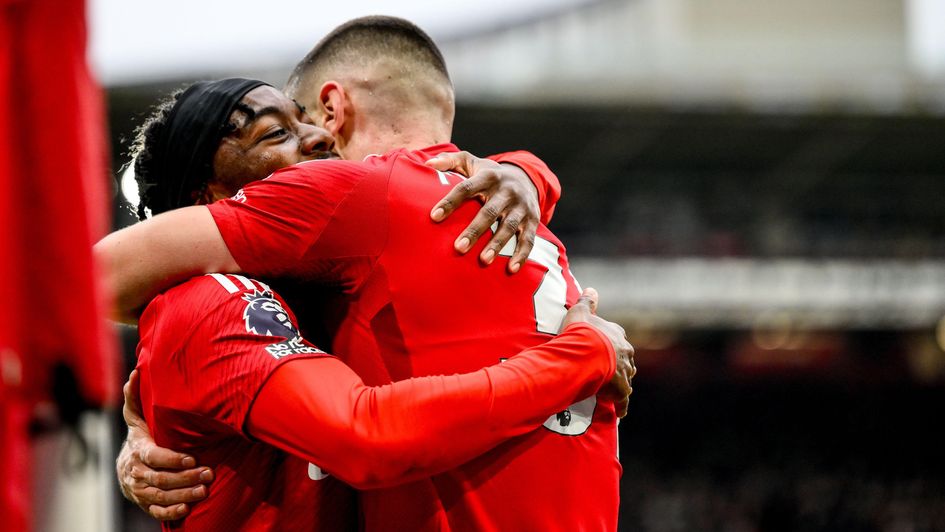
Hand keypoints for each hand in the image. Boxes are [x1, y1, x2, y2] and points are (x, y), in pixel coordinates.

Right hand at [117, 370, 213, 519]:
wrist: (127, 465)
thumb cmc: (140, 436)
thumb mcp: (136, 416)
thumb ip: (135, 397)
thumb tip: (135, 373)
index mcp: (137, 451)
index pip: (153, 457)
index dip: (172, 459)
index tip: (192, 458)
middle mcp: (136, 472)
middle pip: (160, 479)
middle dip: (185, 477)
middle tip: (208, 474)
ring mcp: (139, 490)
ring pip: (160, 496)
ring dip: (183, 495)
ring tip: (204, 490)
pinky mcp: (145, 504)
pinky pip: (156, 512)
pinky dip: (171, 512)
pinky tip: (188, 509)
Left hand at [427, 151, 540, 273]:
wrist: (525, 177)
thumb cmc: (488, 175)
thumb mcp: (471, 162)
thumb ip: (449, 161)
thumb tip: (427, 163)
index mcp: (489, 176)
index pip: (466, 188)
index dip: (450, 202)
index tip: (434, 216)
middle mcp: (507, 190)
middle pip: (489, 211)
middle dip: (474, 230)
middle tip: (458, 248)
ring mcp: (521, 206)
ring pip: (509, 226)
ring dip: (496, 244)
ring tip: (483, 260)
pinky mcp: (533, 220)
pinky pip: (528, 239)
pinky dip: (521, 255)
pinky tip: (511, 269)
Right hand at [561, 288, 634, 416]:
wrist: (588, 352)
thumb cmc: (582, 332)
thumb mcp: (580, 312)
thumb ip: (587, 301)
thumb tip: (592, 289)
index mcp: (616, 334)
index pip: (618, 339)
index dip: (611, 344)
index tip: (607, 349)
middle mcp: (625, 352)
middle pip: (625, 360)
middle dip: (619, 366)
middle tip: (609, 373)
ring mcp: (624, 371)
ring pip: (626, 379)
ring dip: (621, 384)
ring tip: (613, 391)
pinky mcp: (621, 388)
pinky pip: (623, 400)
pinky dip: (621, 406)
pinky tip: (620, 413)